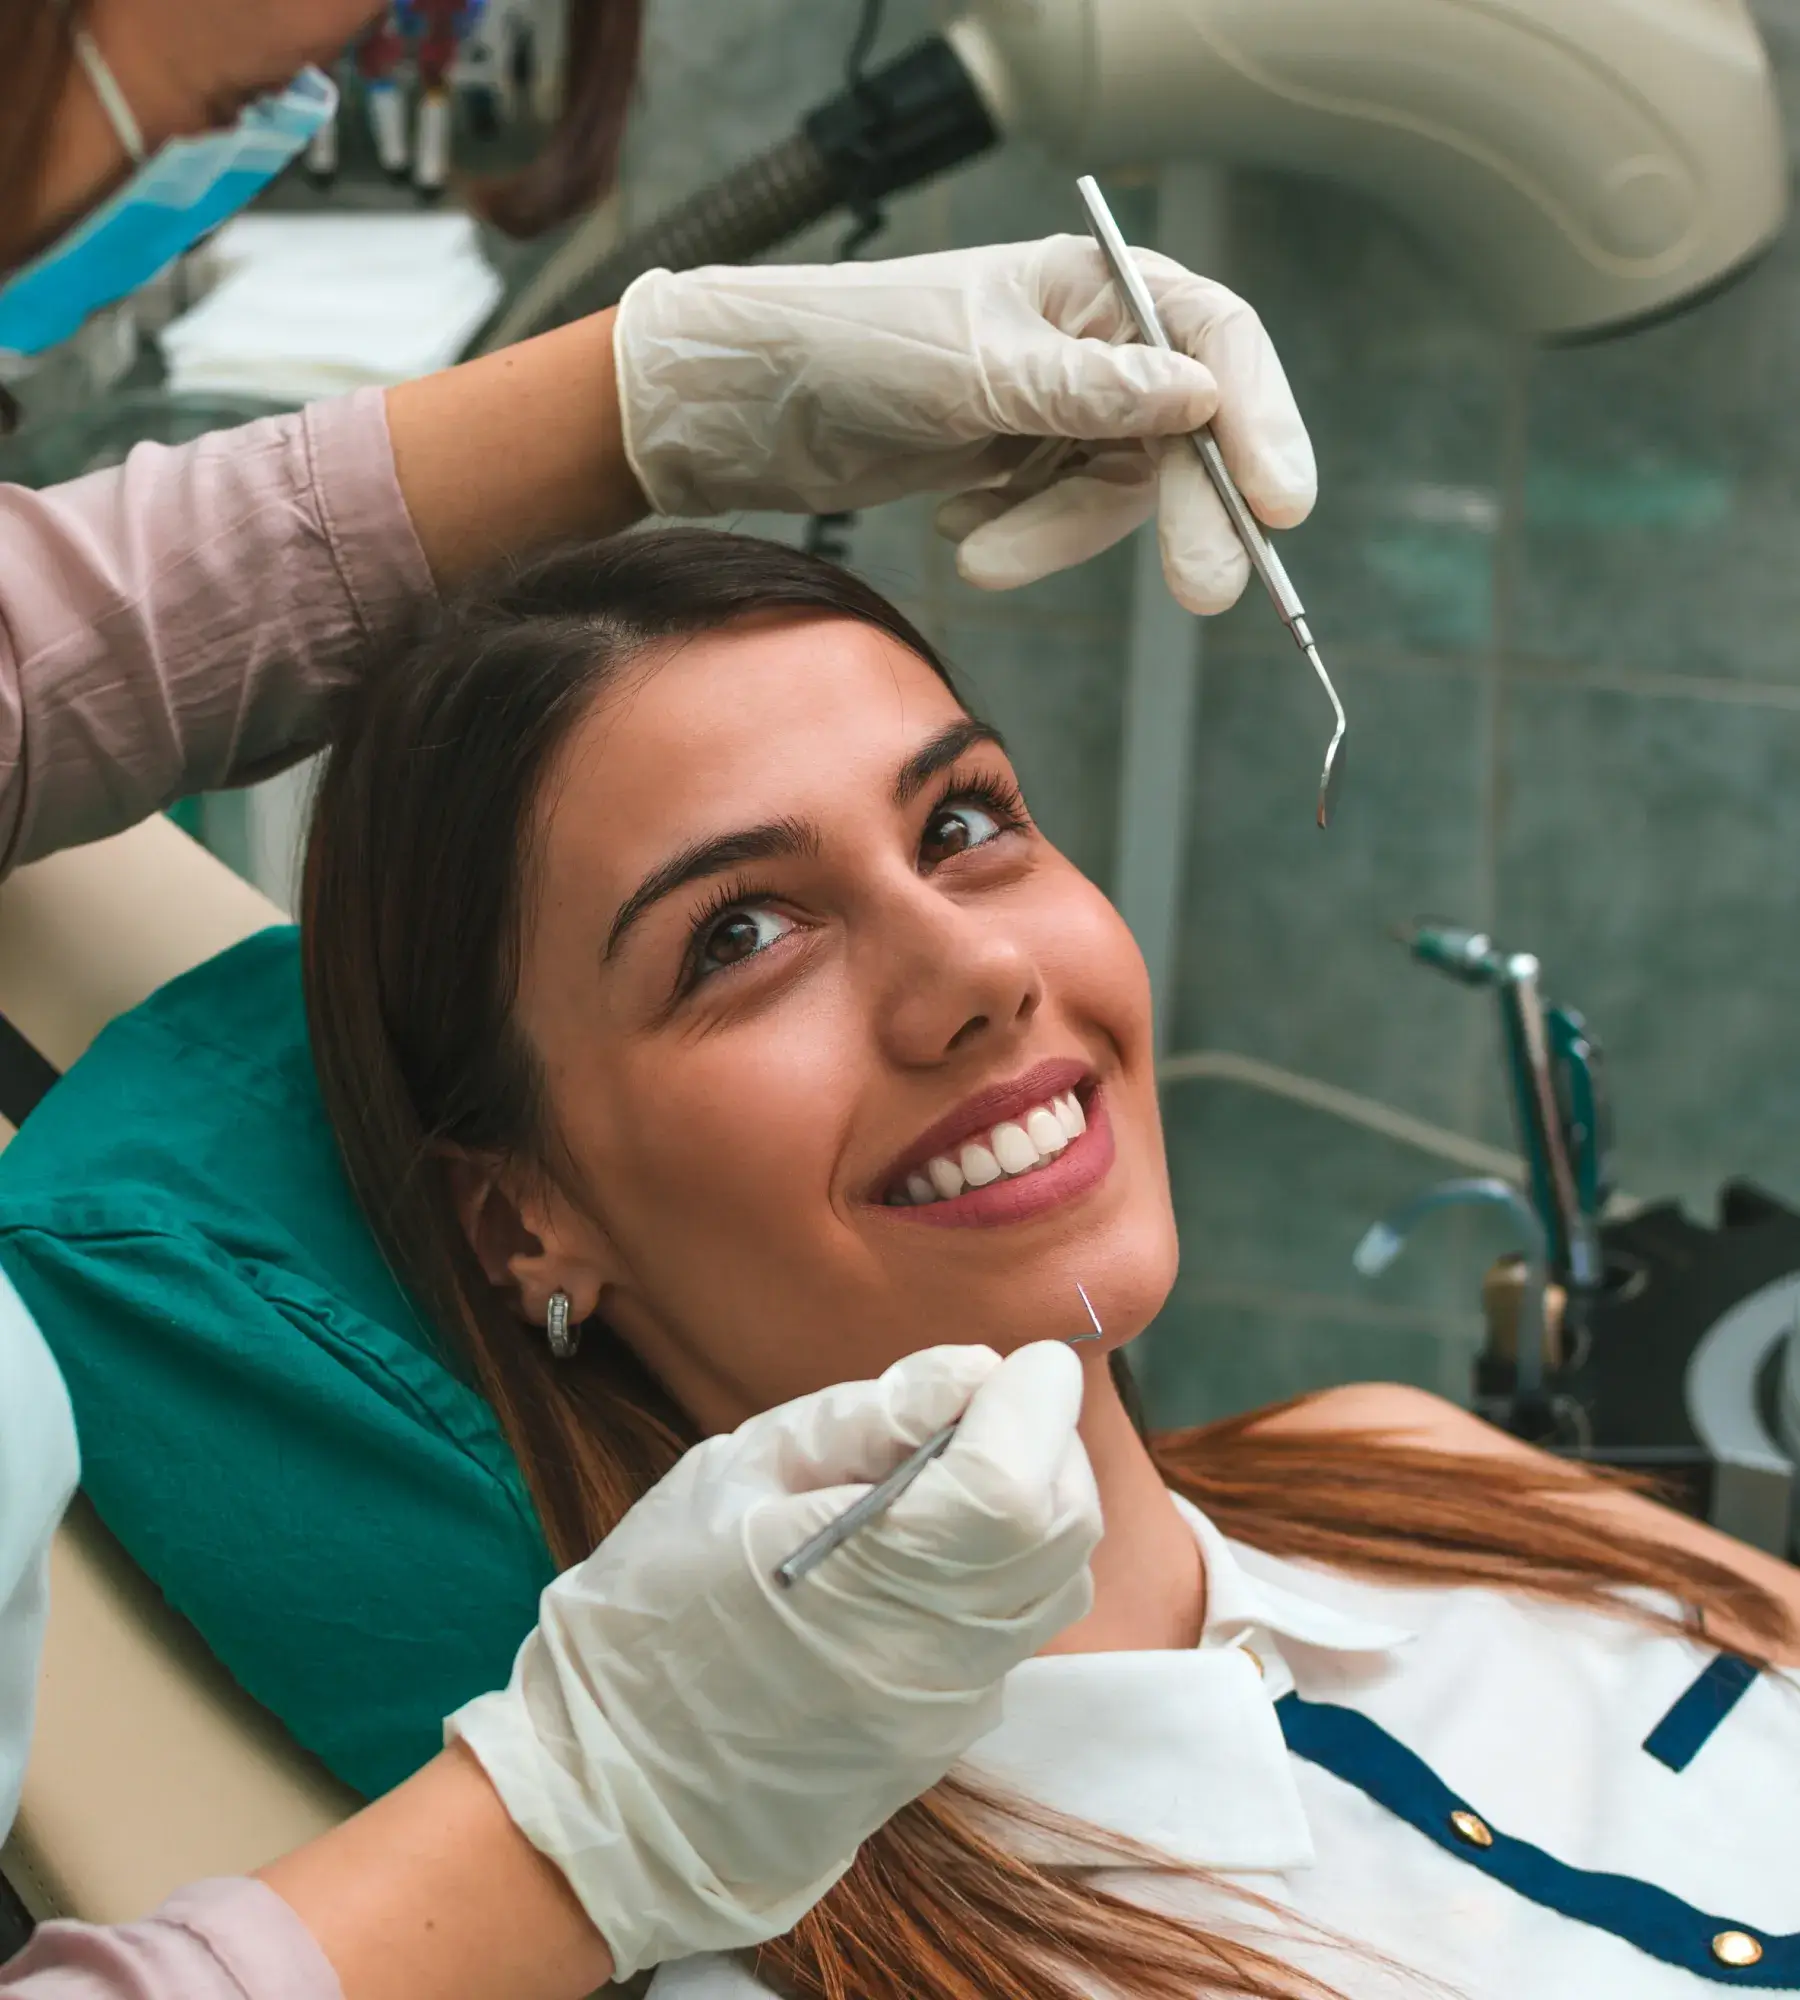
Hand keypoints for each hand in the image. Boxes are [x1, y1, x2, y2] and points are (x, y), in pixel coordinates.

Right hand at [447, 1342, 1097, 1978]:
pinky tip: (926, 1549)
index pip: (1014, 1482)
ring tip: (948, 1473)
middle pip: (1063, 1527)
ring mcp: (950, 1710)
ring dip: (1034, 1503)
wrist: (614, 1791)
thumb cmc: (649, 1612)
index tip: (1011, 1363)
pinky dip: (1004, 1566)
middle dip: (1043, 1441)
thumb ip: (862, 1419)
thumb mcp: (734, 1474)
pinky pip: (1016, 1629)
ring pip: (1058, 1581)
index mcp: (867, 1580)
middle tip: (976, 1406)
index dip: (1031, 1403)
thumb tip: (971, 1371)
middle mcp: (934, 1656)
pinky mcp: (947, 1738)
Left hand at [612, 234, 1316, 613]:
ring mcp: (1061, 410)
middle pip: (1186, 435)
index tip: (1281, 503)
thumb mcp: (976, 369)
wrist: (755, 405)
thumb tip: (1199, 396)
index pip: (1216, 342)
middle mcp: (1095, 343)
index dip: (1260, 420)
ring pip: (1116, 495)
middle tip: (1206, 593)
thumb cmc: (856, 348)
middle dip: (1189, 514)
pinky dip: (1018, 537)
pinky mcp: (1023, 466)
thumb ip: (1088, 391)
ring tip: (974, 556)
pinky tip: (955, 522)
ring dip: (1055, 537)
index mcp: (1094, 284)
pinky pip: (1059, 520)